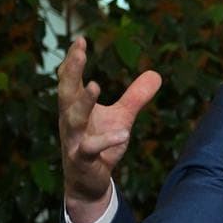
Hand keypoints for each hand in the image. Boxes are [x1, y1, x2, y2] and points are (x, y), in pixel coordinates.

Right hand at [57, 36, 160, 222]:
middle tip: (77, 52)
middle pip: (66, 93)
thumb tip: (156, 74)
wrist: (89, 182)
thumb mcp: (121, 118)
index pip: (70, 80)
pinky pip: (91, 149)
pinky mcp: (82, 160)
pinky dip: (105, 141)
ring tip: (95, 86)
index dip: (73, 60)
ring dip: (82, 102)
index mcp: (74, 108)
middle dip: (71, 72)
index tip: (81, 39)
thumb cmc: (100, 146)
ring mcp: (74, 141)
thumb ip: (135, 97)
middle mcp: (70, 121)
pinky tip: (123, 133)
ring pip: (73, 119)